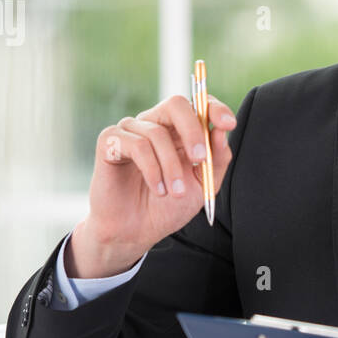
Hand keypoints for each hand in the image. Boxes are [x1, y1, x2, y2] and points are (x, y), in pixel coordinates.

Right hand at [65, 93, 237, 276]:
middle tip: (200, 159)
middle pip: (176, 104)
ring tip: (175, 193)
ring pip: (157, 133)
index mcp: (179, 131)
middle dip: (193, 130)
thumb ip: (216, 159)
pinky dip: (152, 170)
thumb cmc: (168, 207)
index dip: (215, 108)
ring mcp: (130, 131)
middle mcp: (154, 124)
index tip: (228, 124)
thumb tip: (221, 129)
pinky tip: (158, 190)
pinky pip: (136, 146)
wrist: (136, 232)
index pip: (198, 105)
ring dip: (171, 167)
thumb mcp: (202, 185)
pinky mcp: (109, 142)